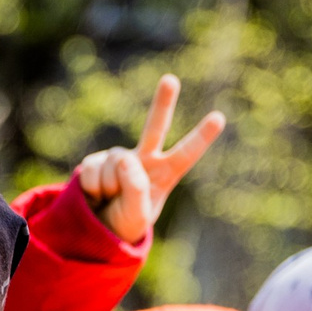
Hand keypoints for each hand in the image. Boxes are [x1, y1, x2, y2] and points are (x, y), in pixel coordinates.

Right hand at [74, 74, 227, 245]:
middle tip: (170, 80)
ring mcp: (119, 158)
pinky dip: (92, 186)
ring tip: (109, 200)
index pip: (186, 155)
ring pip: (115, 161)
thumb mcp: (137, 217)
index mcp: (165, 175)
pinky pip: (93, 169)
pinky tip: (96, 195)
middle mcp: (144, 160)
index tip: (219, 118)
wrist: (96, 230)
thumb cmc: (124, 224)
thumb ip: (135, 189)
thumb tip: (124, 155)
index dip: (201, 137)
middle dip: (162, 103)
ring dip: (109, 186)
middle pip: (155, 128)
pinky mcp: (96, 160)